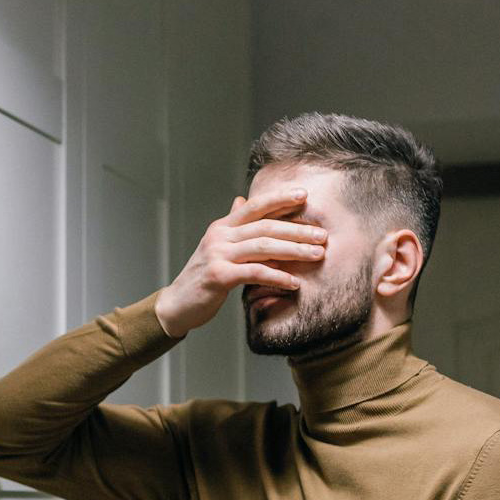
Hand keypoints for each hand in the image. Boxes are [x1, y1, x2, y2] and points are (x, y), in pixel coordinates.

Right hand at [153, 186, 326, 336]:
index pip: (256, 205)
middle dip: (297, 229)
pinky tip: (294, 282)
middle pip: (265, 226)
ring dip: (294, 250)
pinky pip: (255, 273)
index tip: (305, 195)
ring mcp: (218, 254)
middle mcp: (220, 235)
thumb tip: (242, 200)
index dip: (280, 198)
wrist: (177, 304)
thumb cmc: (203, 277)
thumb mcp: (217, 246)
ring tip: (317, 255)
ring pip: (263, 246)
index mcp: (223, 226)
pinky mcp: (219, 276)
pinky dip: (277, 276)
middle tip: (322, 235)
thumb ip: (233, 225)